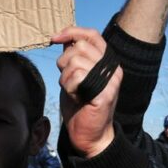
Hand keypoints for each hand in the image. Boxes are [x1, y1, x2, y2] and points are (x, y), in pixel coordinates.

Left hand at [51, 27, 122, 157]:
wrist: (90, 135)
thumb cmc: (81, 105)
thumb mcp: (76, 75)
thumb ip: (75, 57)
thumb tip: (64, 38)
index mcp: (107, 61)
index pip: (92, 35)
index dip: (72, 31)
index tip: (54, 38)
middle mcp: (113, 68)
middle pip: (79, 47)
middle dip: (64, 62)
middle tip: (67, 80)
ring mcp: (111, 81)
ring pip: (76, 62)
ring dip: (65, 78)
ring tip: (72, 91)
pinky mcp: (104, 94)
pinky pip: (78, 78)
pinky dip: (69, 87)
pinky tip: (75, 97)